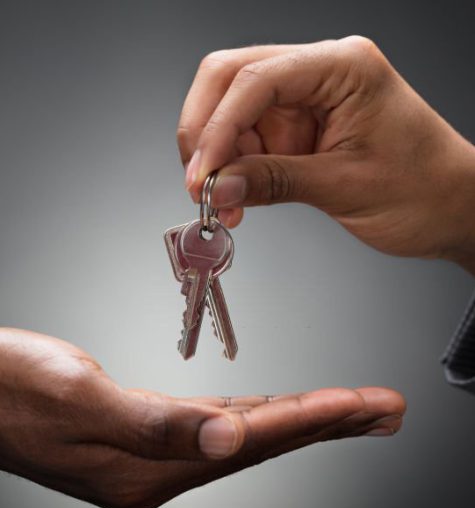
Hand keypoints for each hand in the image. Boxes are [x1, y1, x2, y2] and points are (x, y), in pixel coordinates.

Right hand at [0, 328, 403, 507]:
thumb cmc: (15, 391)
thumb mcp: (80, 401)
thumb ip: (154, 425)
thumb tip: (227, 441)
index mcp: (151, 467)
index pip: (254, 441)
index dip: (313, 419)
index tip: (364, 404)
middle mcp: (161, 467)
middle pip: (265, 443)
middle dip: (330, 423)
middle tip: (384, 409)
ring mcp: (156, 452)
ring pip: (250, 433)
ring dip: (303, 419)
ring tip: (352, 409)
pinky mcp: (149, 432)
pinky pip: (220, 425)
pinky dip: (259, 415)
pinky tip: (278, 410)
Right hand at [178, 36, 474, 273]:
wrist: (451, 208)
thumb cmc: (425, 188)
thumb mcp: (346, 186)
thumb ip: (275, 181)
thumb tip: (218, 185)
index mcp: (343, 67)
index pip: (257, 79)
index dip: (218, 127)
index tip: (201, 173)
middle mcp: (320, 74)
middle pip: (233, 79)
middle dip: (206, 132)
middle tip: (199, 182)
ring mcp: (307, 102)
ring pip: (234, 114)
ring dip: (218, 158)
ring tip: (222, 202)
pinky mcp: (299, 130)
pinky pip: (250, 142)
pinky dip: (235, 170)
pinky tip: (237, 199)